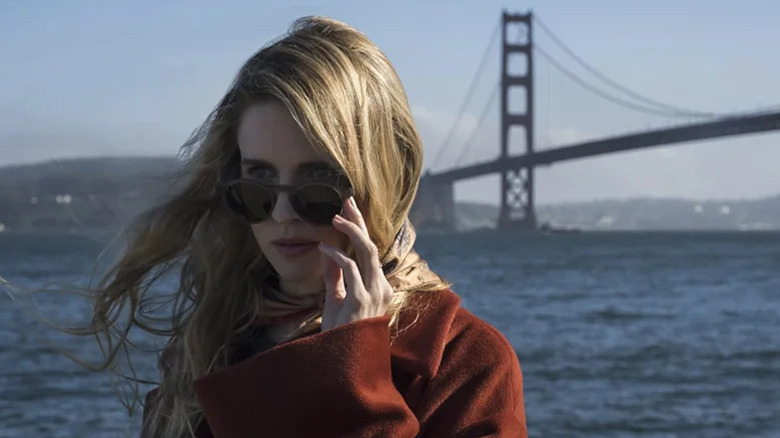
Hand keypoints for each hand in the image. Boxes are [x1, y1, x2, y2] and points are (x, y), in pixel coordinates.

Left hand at [318, 196, 392, 331]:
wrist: (343, 361)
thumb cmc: (341, 333)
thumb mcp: (336, 299)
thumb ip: (335, 276)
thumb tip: (328, 251)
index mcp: (378, 286)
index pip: (370, 251)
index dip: (361, 228)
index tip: (349, 209)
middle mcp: (381, 287)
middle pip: (371, 246)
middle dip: (359, 221)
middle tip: (345, 201)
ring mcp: (374, 293)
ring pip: (367, 252)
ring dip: (351, 232)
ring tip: (334, 218)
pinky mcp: (362, 300)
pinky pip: (351, 269)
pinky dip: (337, 256)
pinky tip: (324, 249)